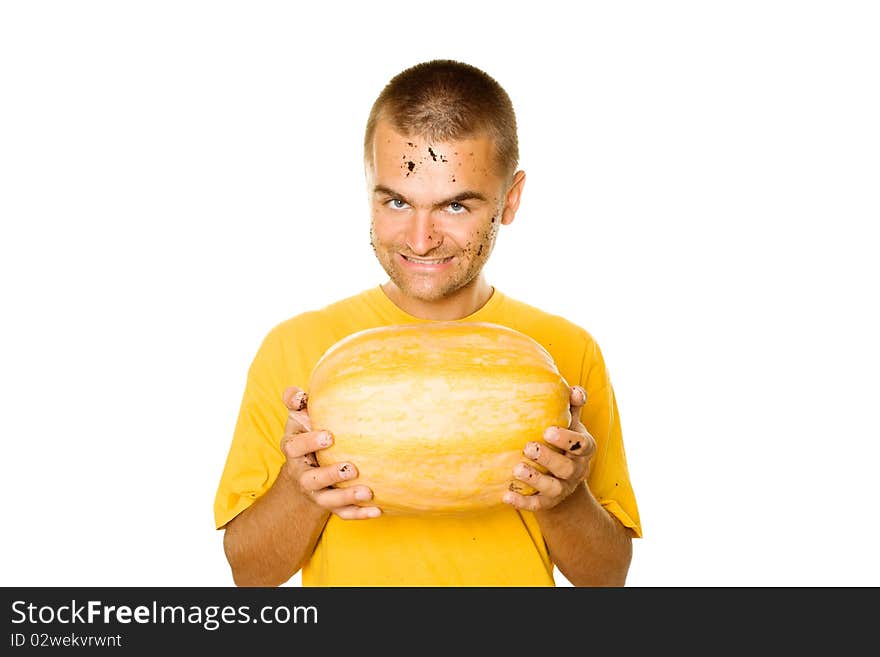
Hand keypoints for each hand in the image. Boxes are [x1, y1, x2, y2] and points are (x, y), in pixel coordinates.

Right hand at [279, 386, 380, 519]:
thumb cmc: (306, 437)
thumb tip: (297, 393)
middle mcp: (303, 474)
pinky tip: (378, 510)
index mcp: (294, 451)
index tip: (329, 436)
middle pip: (312, 479)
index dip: (310, 442)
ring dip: (347, 496)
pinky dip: (359, 513)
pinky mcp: (330, 506)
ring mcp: (316, 493)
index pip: (296, 447)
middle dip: (330, 474)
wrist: (302, 473)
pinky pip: (343, 513)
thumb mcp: (298, 420)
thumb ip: (296, 403)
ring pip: (328, 500)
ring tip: (368, 491)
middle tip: (351, 468)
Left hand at [503, 385, 594, 511]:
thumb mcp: (571, 424)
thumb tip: (574, 389)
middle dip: (548, 459)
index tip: (547, 430)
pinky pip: (536, 505)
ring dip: (535, 479)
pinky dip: (522, 502)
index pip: (583, 445)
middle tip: (528, 447)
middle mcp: (576, 471)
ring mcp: (562, 488)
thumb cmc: (564, 442)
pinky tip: (506, 496)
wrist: (562, 477)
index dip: (566, 439)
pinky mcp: (548, 502)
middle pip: (567, 468)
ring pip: (553, 488)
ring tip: (517, 469)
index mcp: (584, 450)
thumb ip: (573, 407)